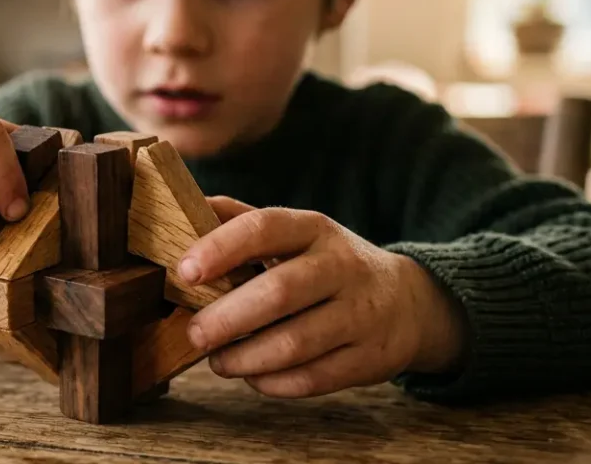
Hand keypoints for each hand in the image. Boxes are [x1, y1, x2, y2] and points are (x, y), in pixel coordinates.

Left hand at [179, 197, 468, 397]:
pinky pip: (314, 378)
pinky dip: (274, 382)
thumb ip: (240, 219)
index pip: (265, 228)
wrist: (407, 301)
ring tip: (217, 360)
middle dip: (227, 318)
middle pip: (278, 292)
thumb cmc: (326, 264)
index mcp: (314, 228)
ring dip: (245, 357)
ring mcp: (360, 314)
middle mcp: (341, 266)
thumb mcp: (294, 232)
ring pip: (296, 343)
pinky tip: (252, 375)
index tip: (184, 271)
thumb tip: (183, 207)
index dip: (221, 248)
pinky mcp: (369, 357)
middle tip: (194, 333)